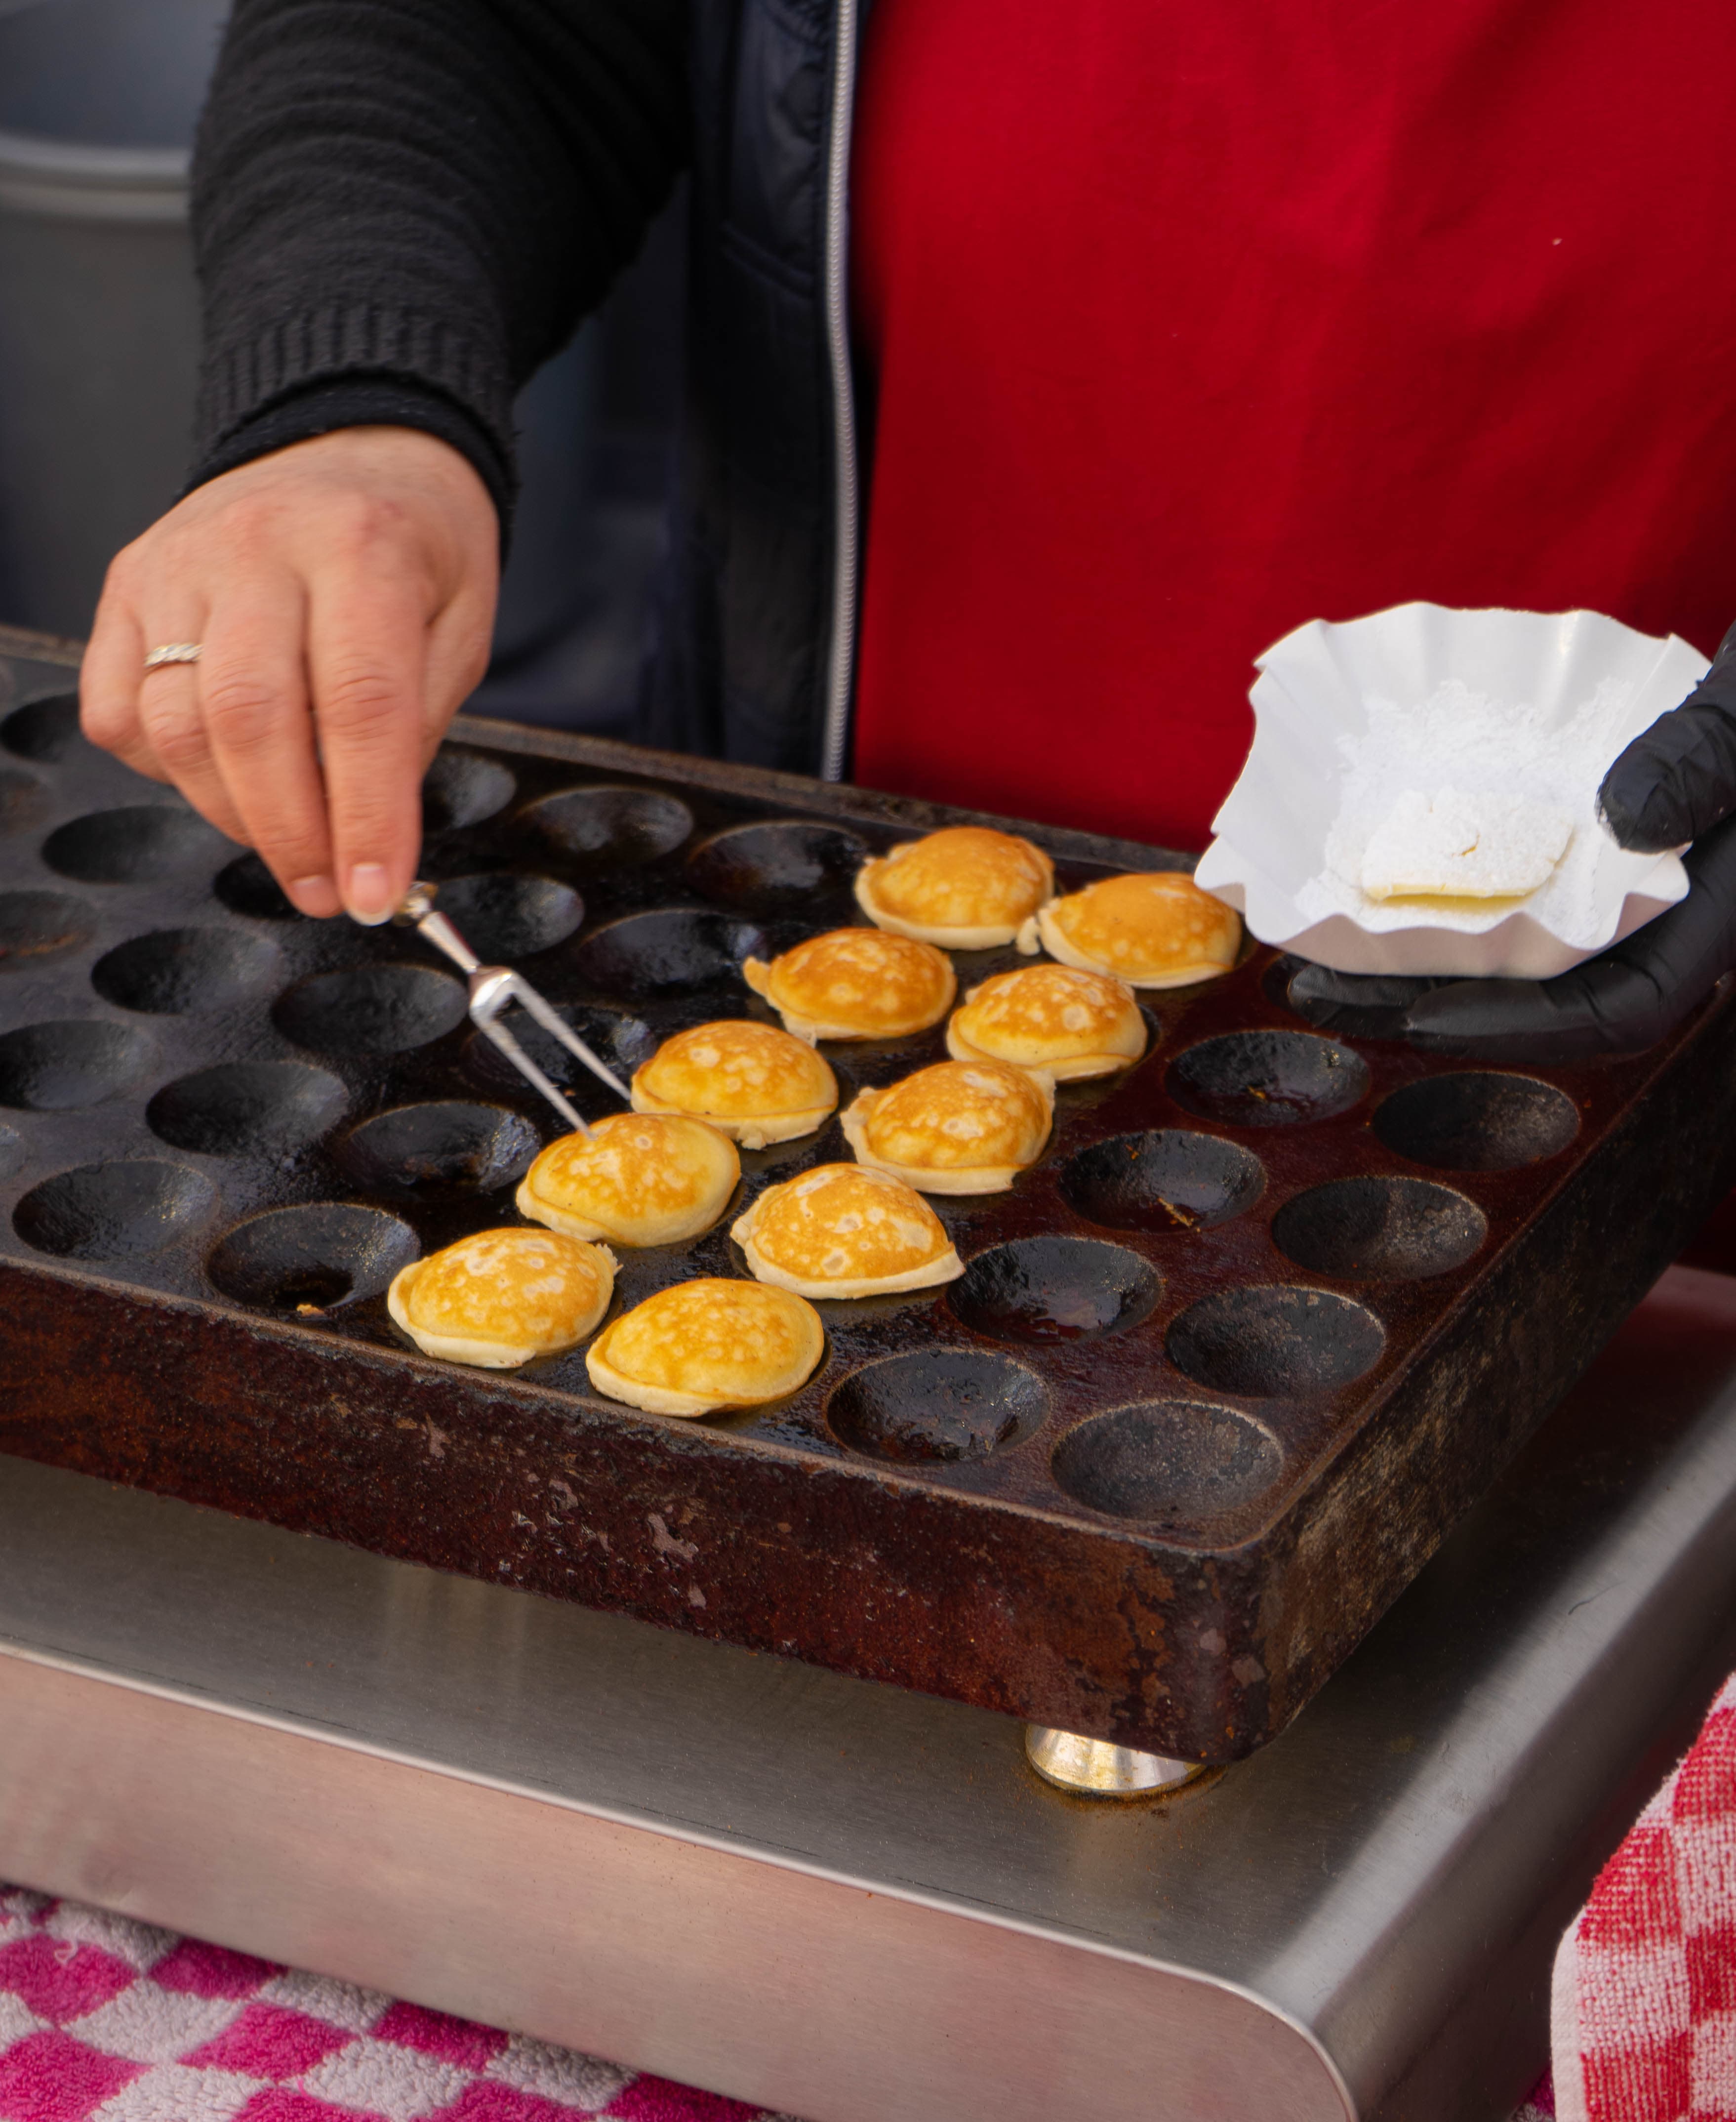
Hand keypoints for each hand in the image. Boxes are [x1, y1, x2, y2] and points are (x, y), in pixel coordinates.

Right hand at [81, 427, 498, 921]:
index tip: (376, 892)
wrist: (350, 447)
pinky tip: (223, 771)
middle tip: (328, 890)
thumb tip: (367, 832)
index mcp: (361, 548)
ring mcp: (177, 565)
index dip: (366, 817)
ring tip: (288, 841)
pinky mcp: (125, 587)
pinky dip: (167, 769)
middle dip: (291, 833)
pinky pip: (118, 712)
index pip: (359, 707)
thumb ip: (415, 723)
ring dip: (233, 813)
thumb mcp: (459, 625)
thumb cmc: (412, 547)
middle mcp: (256, 547)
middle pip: (250, 721)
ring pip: (175, 726)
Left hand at [1287, 622, 1735, 1061]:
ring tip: (1323, 951)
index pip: (1616, 1012)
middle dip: (1431, 1002)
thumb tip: (1622, 816)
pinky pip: (1529, 891)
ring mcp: (1644, 882)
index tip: (1413, 1017)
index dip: (1512, 1026)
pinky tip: (1386, 882)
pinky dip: (1460, 896)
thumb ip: (1707, 757)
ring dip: (1429, 957)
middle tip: (1315, 987)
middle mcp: (1680, 915)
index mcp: (1721, 913)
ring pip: (1529, 951)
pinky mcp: (1615, 842)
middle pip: (1547, 996)